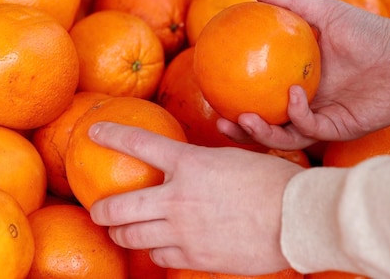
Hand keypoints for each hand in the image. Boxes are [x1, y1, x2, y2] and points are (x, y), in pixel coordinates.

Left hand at [88, 122, 304, 274]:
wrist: (296, 218)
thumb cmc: (271, 181)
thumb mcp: (232, 159)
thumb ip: (200, 163)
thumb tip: (184, 165)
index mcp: (190, 164)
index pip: (139, 143)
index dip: (111, 134)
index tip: (93, 131)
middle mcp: (178, 198)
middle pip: (118, 206)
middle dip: (100, 209)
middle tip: (98, 209)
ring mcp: (184, 231)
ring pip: (132, 237)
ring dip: (121, 233)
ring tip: (121, 231)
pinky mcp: (195, 257)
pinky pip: (159, 257)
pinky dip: (155, 251)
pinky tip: (160, 247)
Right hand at [217, 0, 389, 149]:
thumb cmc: (368, 31)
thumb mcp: (323, 12)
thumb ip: (288, 2)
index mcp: (298, 88)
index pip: (263, 104)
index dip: (238, 106)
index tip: (214, 97)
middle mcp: (309, 109)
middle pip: (269, 130)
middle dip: (244, 132)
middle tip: (221, 123)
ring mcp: (324, 120)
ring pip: (287, 138)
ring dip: (263, 133)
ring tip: (244, 119)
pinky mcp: (343, 128)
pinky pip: (313, 128)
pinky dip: (299, 114)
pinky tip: (293, 95)